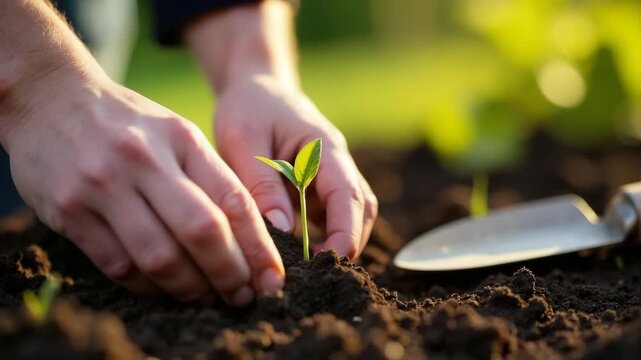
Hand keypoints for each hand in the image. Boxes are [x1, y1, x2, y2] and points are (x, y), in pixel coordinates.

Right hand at [2, 73, 283, 305]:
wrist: (50, 99)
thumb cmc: (127, 123)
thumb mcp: (175, 132)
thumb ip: (210, 176)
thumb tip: (251, 236)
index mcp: (180, 139)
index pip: (233, 200)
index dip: (258, 247)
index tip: (272, 278)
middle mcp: (144, 160)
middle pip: (202, 231)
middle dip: (229, 273)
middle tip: (242, 295)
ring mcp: (103, 185)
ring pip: (160, 256)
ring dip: (190, 287)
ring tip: (206, 297)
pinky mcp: (69, 211)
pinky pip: (118, 265)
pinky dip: (148, 286)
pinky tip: (164, 288)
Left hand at [214, 74, 377, 257]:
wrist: (255, 88)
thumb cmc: (248, 108)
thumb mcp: (244, 141)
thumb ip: (262, 184)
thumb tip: (282, 231)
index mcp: (325, 148)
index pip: (349, 195)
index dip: (345, 232)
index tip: (330, 260)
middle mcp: (337, 163)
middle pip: (360, 209)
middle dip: (346, 243)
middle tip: (312, 274)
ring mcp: (330, 175)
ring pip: (350, 214)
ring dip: (336, 241)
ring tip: (304, 267)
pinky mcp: (319, 186)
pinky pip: (330, 215)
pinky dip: (321, 236)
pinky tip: (297, 252)